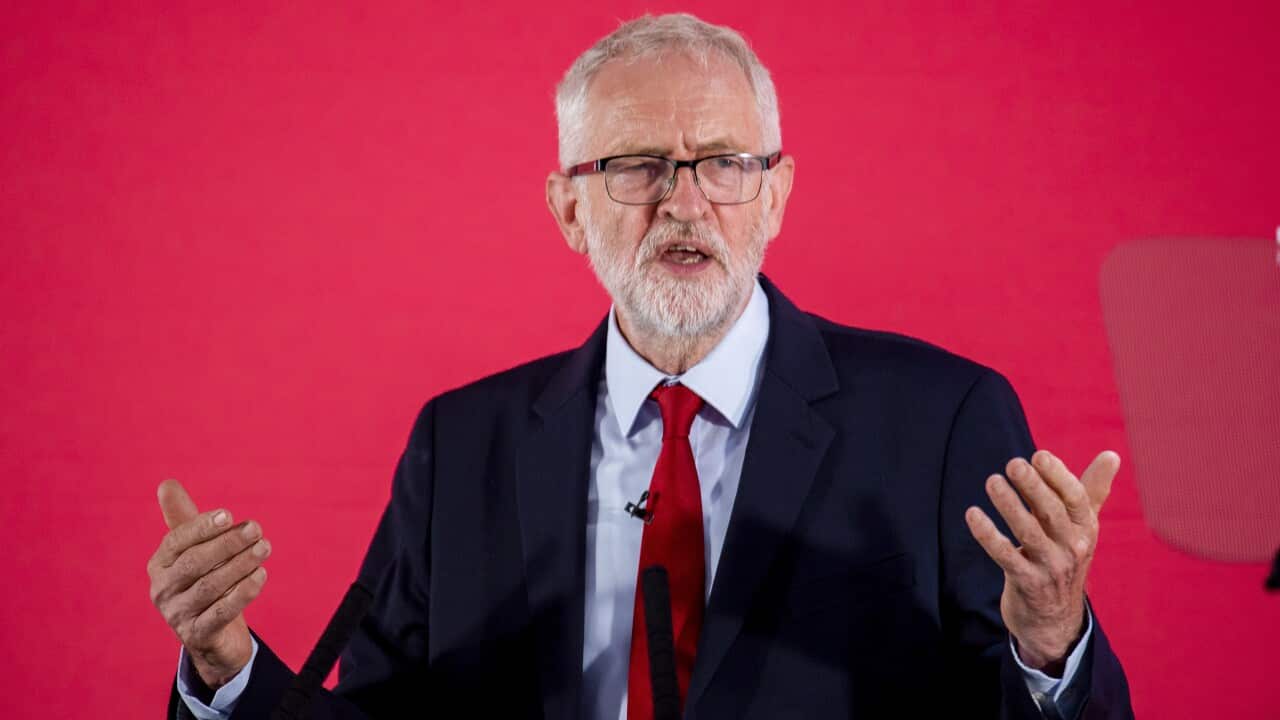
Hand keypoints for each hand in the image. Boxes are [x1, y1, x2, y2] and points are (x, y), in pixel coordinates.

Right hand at [147, 479, 269, 687]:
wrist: (214, 636)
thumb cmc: (204, 582)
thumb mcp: (194, 552)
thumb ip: (186, 520)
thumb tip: (167, 483)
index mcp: (159, 564)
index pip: (177, 541)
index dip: (202, 526)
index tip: (229, 515)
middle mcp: (162, 590)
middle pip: (194, 563)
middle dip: (227, 543)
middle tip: (257, 529)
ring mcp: (177, 615)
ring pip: (211, 587)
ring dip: (241, 564)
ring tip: (264, 548)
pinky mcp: (197, 636)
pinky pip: (221, 612)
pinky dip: (243, 592)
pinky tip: (261, 575)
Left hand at [964, 449, 1118, 673]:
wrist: (1056, 619)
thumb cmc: (1066, 558)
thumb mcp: (1083, 527)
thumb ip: (1092, 490)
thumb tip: (1112, 454)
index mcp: (1086, 529)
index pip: (1076, 499)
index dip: (1058, 476)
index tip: (1039, 455)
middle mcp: (1072, 547)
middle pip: (1052, 512)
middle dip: (1033, 487)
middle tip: (1013, 464)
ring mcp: (1050, 567)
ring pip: (1028, 532)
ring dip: (1009, 505)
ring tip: (992, 481)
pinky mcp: (1027, 583)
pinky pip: (1005, 556)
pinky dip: (988, 535)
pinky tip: (972, 514)